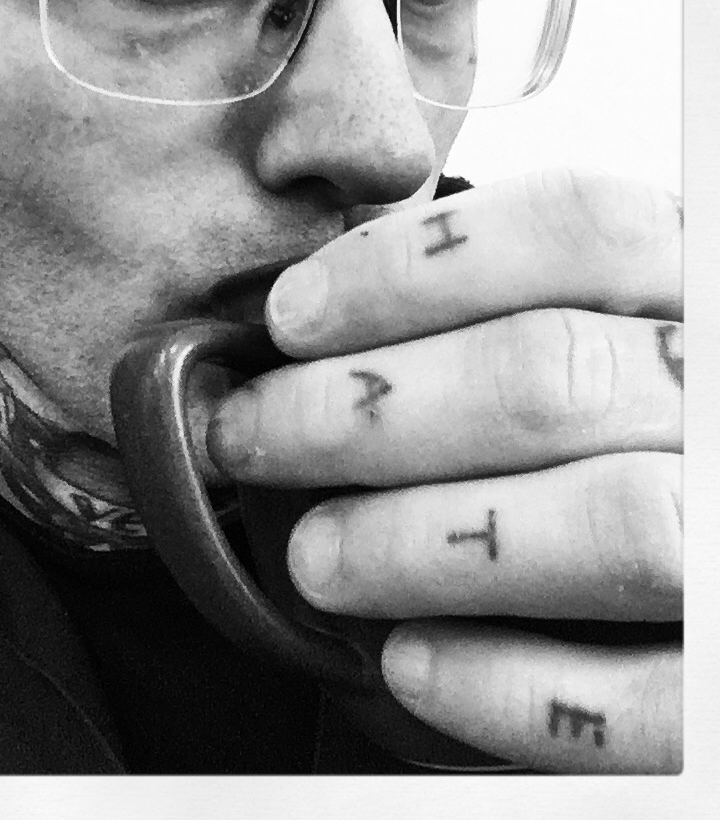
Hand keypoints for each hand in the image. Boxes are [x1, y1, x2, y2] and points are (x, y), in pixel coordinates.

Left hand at [208, 168, 682, 772]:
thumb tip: (321, 321)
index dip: (415, 265)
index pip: (579, 227)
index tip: (290, 315)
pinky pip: (651, 700)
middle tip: (254, 435)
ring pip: (613, 524)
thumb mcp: (604, 331)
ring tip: (315, 557)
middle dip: (370, 407)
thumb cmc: (622, 431)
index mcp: (702, 295)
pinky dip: (514, 684)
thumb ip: (505, 307)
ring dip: (426, 540)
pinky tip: (409, 662)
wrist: (706, 563)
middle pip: (558, 374)